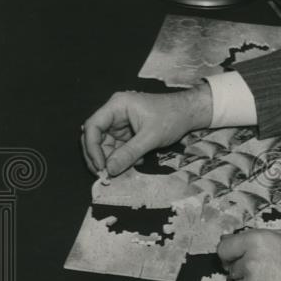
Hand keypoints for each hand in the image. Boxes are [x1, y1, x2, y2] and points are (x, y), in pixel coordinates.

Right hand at [81, 85, 211, 176]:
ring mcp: (121, 123)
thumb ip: (129, 153)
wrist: (189, 113)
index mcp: (117, 105)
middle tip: (104, 174)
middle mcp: (115, 113)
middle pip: (96, 137)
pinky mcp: (128, 132)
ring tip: (125, 168)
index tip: (99, 166)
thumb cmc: (172, 117)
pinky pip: (118, 147)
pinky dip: (123, 157)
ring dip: (113, 159)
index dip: (92, 147)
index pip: (93, 126)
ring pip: (106, 145)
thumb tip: (109, 170)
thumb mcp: (151, 137)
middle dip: (99, 157)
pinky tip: (138, 160)